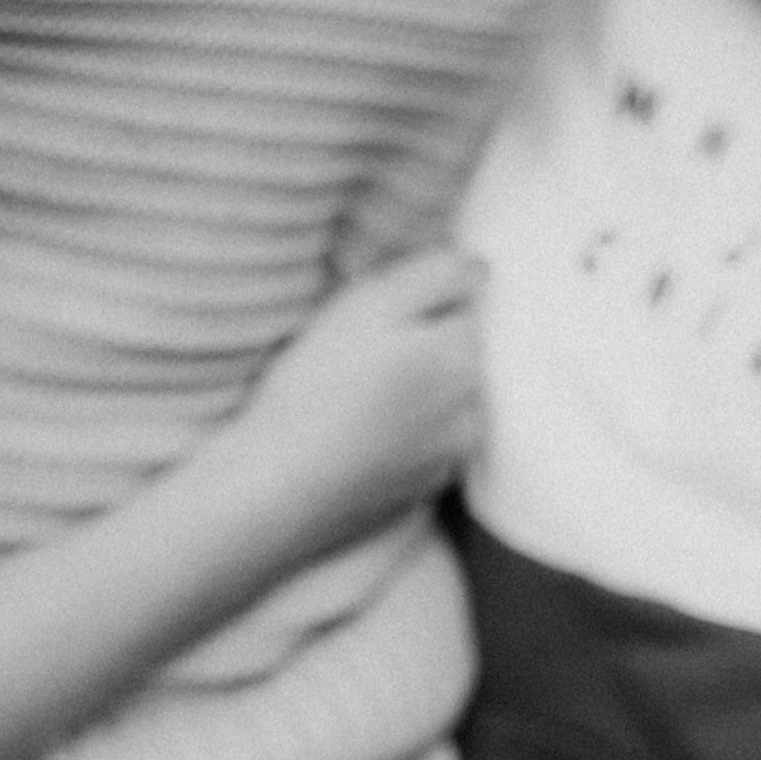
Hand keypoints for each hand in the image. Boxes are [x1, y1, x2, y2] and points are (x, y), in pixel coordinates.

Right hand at [232, 248, 483, 560]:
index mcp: (461, 355)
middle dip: (425, 342)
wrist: (281, 484)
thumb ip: (436, 275)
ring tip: (358, 391)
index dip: (423, 296)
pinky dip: (402, 432)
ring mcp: (447, 457)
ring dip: (418, 390)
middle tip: (362, 347)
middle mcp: (470, 410)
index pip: (466, 304)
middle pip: (459, 354)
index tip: (381, 307)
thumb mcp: (371, 303)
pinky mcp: (420, 491)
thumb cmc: (320, 383)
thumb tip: (479, 268)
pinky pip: (423, 444)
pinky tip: (359, 428)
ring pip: (444, 401)